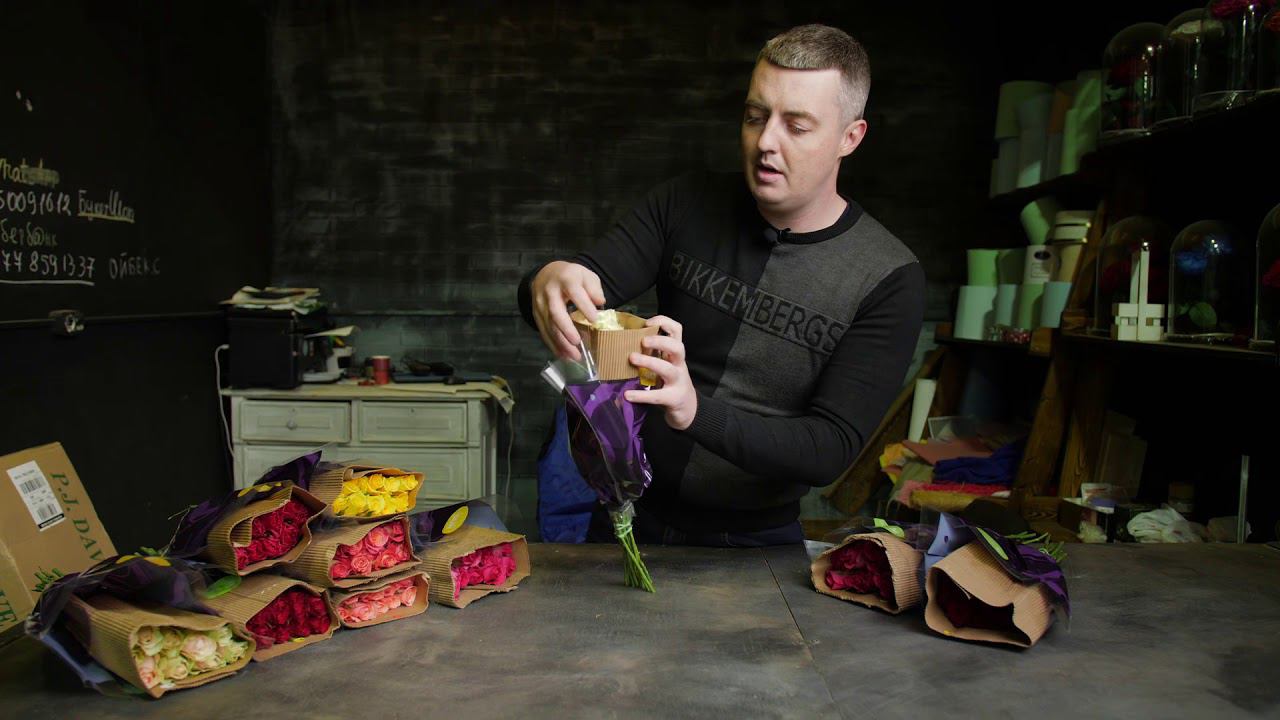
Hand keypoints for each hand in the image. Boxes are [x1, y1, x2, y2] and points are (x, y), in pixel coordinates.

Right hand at [530, 261, 605, 360]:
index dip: (584, 305)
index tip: (594, 319)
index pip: (574, 291)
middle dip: (566, 329)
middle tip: (578, 343)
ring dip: (560, 342)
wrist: (547, 274)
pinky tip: (563, 355)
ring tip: (574, 356)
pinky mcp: (536, 314)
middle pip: (555, 312)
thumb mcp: (586, 275)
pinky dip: (553, 344)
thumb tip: (599, 301)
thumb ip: (594, 288)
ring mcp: (540, 304)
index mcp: (565, 279)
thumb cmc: (571, 276)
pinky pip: (543, 331)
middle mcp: (550, 292)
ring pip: (549, 325)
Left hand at [625, 315, 697, 430]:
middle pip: (677, 347)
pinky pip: (658, 396)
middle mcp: (679, 364)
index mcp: (675, 354)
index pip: (677, 330)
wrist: (687, 407)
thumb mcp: (665, 363)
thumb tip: (622, 342)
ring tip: (632, 359)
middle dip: (660, 341)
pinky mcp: (673, 398)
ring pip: (668, 369)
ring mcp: (678, 381)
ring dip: (650, 362)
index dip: (664, 322)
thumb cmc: (670, 381)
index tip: (647, 322)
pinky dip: (642, 395)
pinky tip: (628, 395)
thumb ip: (652, 353)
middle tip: (643, 341)